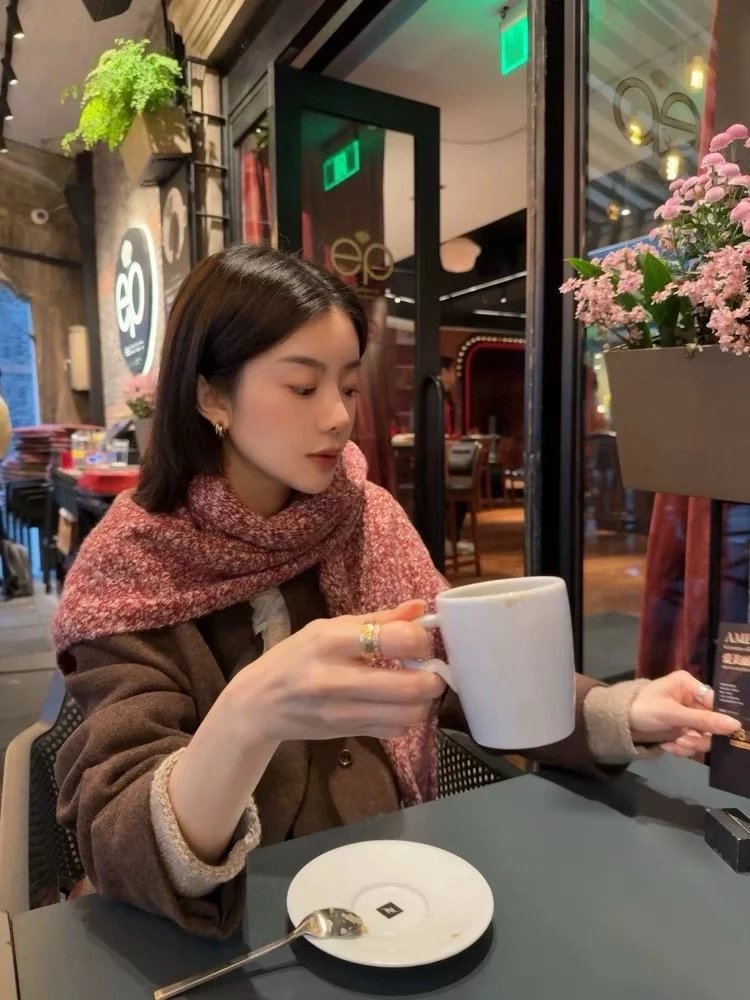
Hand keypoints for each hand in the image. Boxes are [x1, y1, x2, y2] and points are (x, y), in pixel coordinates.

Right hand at [228, 599, 444, 744]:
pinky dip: (404, 719)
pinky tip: (394, 706)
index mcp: (332, 641)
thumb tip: (421, 608)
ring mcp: (342, 712)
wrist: (258, 704)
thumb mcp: (327, 627)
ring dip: (421, 701)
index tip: (417, 641)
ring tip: (412, 688)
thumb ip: (378, 619)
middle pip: (411, 686)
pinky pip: (395, 731)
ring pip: (408, 715)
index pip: (397, 639)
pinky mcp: (347, 734)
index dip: (420, 640)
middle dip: (432, 677)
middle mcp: (337, 679)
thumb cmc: (295, 658)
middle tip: (428, 670)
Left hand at [629, 671, 737, 756]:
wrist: (619, 722)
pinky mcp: (681, 730)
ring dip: (690, 744)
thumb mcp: (672, 714)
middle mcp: (691, 699)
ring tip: (675, 743)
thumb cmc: (643, 709)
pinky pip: (692, 743)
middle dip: (698, 735)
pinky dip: (682, 748)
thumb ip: (703, 720)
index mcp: (689, 685)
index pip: (715, 702)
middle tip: (685, 740)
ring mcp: (687, 716)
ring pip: (703, 736)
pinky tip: (668, 746)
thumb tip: (735, 725)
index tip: (714, 733)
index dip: (717, 719)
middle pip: (711, 723)